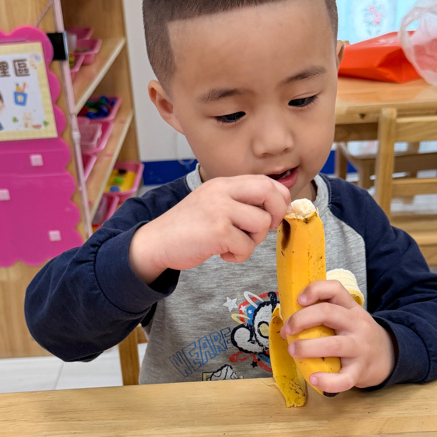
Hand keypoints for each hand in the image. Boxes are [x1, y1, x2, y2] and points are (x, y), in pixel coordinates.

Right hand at [129, 175, 290, 283]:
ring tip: (234, 243)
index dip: (280, 199)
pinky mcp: (217, 231)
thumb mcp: (213, 203)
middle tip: (265, 228)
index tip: (274, 215)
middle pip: (269, 193)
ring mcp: (219, 209)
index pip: (266, 181)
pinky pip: (246, 246)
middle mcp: (222, 191)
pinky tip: (222, 253)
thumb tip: (277, 209)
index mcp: (224, 183)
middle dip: (276, 213)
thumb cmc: (188, 227)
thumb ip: (239, 202)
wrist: (157, 241)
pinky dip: (238, 255)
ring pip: (261, 223)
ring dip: (254, 240)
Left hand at [281, 279, 394, 392]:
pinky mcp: (360, 371)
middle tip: (287, 330)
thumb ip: (324, 314)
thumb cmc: (356, 335)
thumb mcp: (348, 317)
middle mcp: (357, 324)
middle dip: (301, 319)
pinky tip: (314, 379)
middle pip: (328, 313)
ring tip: (293, 351)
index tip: (298, 300)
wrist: (387, 357)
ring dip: (307, 347)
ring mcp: (360, 348)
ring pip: (333, 344)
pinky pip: (344, 378)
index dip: (315, 290)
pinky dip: (328, 381)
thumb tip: (288, 322)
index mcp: (350, 308)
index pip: (335, 289)